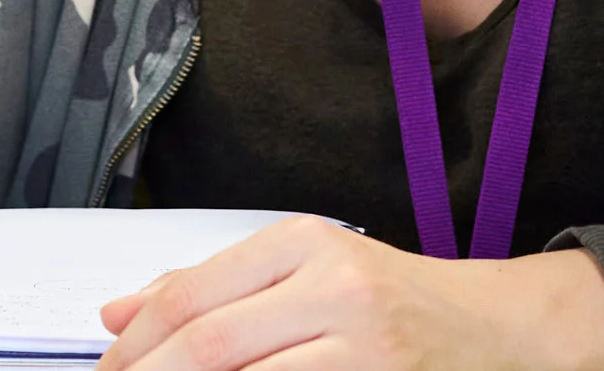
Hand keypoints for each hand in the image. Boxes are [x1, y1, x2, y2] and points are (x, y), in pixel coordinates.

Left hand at [95, 220, 603, 370]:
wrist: (495, 328)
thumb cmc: (392, 299)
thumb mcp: (304, 269)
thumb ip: (211, 286)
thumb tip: (116, 312)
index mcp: (302, 244)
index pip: (190, 294)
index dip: (134, 343)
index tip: (107, 369)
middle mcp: (332, 287)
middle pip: (209, 344)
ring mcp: (363, 345)